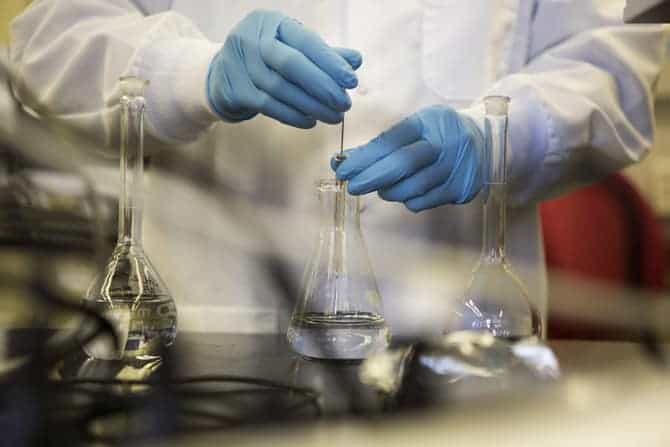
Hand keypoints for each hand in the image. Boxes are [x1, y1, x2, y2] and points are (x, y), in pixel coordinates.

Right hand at [207, 10, 361, 127]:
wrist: (221, 74)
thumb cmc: (266, 59)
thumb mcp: (294, 48)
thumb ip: (324, 54)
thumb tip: (356, 60)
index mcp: (272, 22)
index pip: (306, 41)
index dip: (330, 62)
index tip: (352, 81)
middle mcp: (252, 38)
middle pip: (291, 64)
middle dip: (322, 86)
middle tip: (345, 104)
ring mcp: (239, 63)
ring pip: (280, 88)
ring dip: (311, 106)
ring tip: (333, 117)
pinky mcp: (234, 89)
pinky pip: (268, 105)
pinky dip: (292, 115)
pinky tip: (310, 121)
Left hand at [332, 105, 484, 211]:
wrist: (486, 140)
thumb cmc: (439, 133)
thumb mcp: (415, 127)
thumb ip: (382, 143)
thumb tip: (344, 161)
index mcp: (430, 122)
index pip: (392, 141)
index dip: (365, 157)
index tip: (343, 169)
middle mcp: (446, 144)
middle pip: (402, 165)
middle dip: (371, 178)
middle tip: (352, 186)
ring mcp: (456, 169)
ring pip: (410, 189)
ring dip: (388, 191)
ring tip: (382, 187)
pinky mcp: (461, 190)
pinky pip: (423, 202)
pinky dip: (407, 199)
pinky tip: (407, 191)